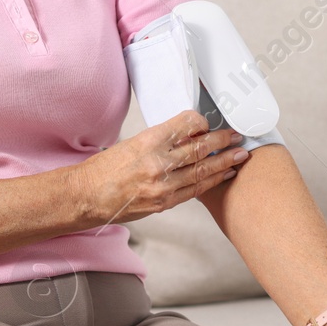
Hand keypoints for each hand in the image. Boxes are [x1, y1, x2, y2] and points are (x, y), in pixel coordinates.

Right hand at [73, 110, 249, 224]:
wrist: (87, 196)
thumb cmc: (105, 169)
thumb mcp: (132, 143)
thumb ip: (161, 140)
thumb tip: (187, 136)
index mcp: (148, 141)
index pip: (186, 124)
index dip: (202, 123)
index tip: (209, 123)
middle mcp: (158, 163)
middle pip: (200, 148)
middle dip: (223, 142)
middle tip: (237, 137)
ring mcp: (163, 186)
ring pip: (202, 171)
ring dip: (224, 163)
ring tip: (239, 156)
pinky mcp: (164, 203)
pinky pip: (195, 190)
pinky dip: (212, 181)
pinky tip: (223, 175)